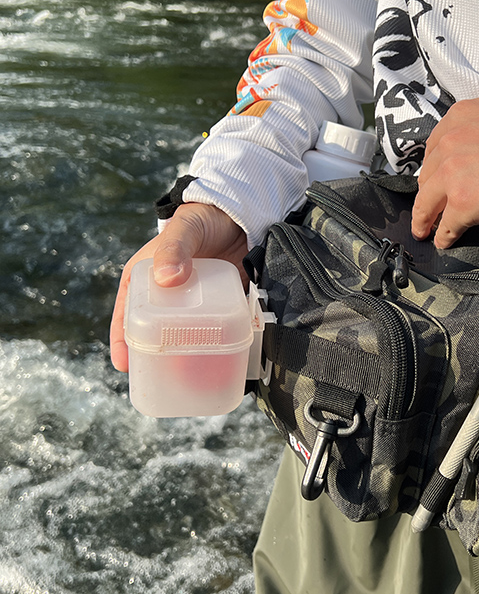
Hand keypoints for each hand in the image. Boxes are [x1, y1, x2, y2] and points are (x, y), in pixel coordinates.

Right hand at [110, 203, 248, 371]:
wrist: (241, 213)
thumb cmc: (203, 218)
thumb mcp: (185, 229)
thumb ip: (174, 249)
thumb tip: (167, 279)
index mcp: (146, 278)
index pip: (126, 313)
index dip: (122, 340)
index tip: (124, 364)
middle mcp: (167, 295)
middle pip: (155, 331)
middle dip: (156, 357)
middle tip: (163, 379)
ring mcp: (194, 303)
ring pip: (185, 335)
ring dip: (187, 356)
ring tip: (193, 379)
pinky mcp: (220, 305)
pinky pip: (215, 330)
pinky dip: (216, 346)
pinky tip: (222, 363)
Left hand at [411, 87, 478, 248]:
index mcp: (463, 116)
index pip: (437, 146)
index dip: (437, 166)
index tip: (438, 177)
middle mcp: (453, 141)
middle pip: (429, 174)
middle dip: (430, 192)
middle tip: (430, 206)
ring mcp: (455, 172)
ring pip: (428, 201)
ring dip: (425, 217)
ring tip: (425, 229)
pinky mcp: (464, 202)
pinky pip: (447, 225)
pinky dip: (445, 237)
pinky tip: (445, 241)